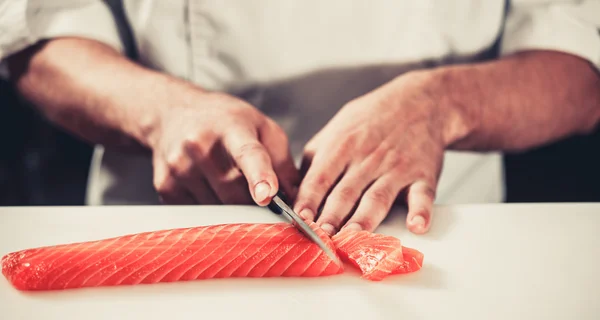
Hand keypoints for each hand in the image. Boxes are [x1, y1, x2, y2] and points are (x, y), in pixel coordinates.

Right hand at [149, 92, 298, 205]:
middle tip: (261, 196)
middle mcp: (199, 146)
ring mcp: (179, 168)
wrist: (174, 113)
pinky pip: (199, 214)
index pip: (247, 154)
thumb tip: (299, 200)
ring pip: (218, 208)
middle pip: (235, 192)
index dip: (259, 176)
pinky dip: (212, 208)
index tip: (267, 195)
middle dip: (253, 202)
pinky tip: (209, 187)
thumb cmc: (225, 121)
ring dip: (232, 206)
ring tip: (229, 181)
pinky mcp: (166, 187)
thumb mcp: (262, 128)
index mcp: (231, 127)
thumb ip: (283, 163)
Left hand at [294, 72, 452, 234]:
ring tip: (354, 238)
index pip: (320, 178)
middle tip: (321, 238)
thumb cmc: (372, 119)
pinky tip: (416, 226)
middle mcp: (367, 158)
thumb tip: (295, 190)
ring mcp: (396, 167)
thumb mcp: (337, 128)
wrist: (420, 101)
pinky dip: (421, 211)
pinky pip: (422, 195)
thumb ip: (315, 158)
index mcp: (342, 147)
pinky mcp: (422, 175)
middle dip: (332, 217)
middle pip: (346, 193)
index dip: (309, 199)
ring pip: (377, 197)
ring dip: (365, 219)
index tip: (299, 218)